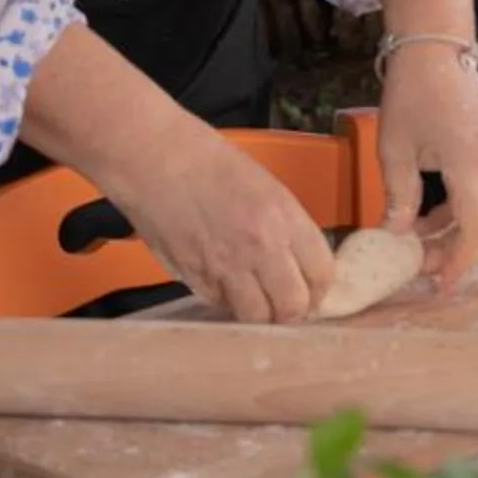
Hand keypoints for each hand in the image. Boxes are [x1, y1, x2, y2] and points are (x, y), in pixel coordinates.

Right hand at [89, 119, 335, 323]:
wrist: (155, 159)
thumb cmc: (212, 162)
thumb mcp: (268, 188)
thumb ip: (287, 228)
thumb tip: (297, 265)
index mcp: (285, 219)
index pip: (322, 275)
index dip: (320, 289)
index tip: (314, 290)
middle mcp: (260, 249)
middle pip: (293, 307)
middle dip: (294, 310)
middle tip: (286, 302)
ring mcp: (225, 268)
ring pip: (256, 317)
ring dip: (260, 314)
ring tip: (257, 301)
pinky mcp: (192, 279)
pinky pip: (220, 307)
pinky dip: (227, 304)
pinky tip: (226, 288)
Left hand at [372, 42, 477, 289]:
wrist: (436, 46)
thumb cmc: (411, 94)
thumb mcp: (394, 151)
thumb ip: (399, 199)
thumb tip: (396, 236)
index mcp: (472, 165)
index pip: (476, 232)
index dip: (458, 264)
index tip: (436, 286)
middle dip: (459, 253)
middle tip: (422, 266)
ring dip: (462, 232)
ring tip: (420, 240)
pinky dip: (466, 211)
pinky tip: (432, 213)